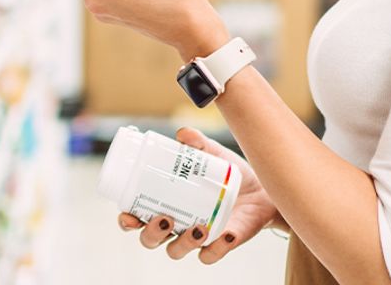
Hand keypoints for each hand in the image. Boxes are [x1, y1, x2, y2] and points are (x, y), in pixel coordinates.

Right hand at [118, 127, 285, 263]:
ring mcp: (197, 238)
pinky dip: (216, 248)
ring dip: (182, 243)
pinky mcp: (219, 245)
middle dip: (151, 234)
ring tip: (197, 228)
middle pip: (151, 240)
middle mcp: (177, 224)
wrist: (262, 188)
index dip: (128, 220)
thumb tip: (183, 134)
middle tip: (163, 218)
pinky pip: (211, 255)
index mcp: (167, 203)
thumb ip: (198, 144)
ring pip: (176, 251)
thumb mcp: (213, 155)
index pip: (138, 217)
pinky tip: (225, 234)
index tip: (127, 215)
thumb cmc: (228, 174)